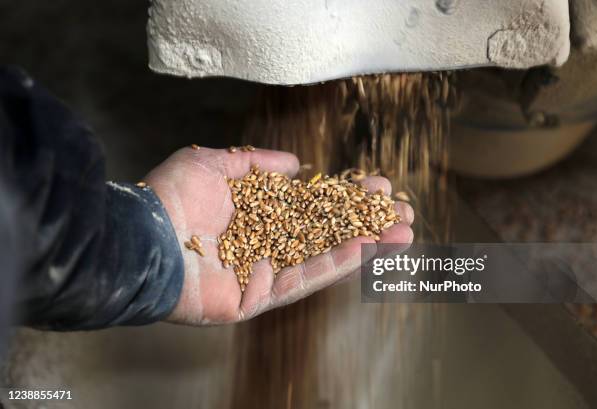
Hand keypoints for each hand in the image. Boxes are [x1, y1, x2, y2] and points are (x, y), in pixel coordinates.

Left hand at [145, 146, 413, 324]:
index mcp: (256, 212)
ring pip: (324, 256)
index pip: (311, 205)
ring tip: (403, 231)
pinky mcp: (259, 296)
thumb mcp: (213, 162)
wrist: (142, 238)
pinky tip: (366, 248)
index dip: (345, 196)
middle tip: (402, 210)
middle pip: (326, 231)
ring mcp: (264, 270)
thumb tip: (296, 164)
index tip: (377, 185)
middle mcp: (265, 241)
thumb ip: (255, 162)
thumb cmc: (170, 198)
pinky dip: (336, 264)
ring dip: (365, 243)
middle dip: (365, 221)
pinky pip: (304, 279)